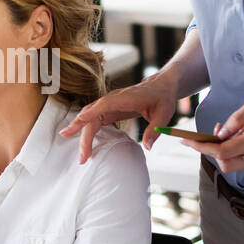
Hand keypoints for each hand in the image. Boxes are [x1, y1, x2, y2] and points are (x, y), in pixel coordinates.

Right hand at [59, 71, 180, 163]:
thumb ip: (155, 130)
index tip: (79, 120)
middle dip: (84, 135)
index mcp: (125, 98)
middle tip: (83, 156)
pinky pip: (93, 120)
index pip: (105, 104)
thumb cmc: (162, 98)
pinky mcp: (109, 110)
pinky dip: (85, 130)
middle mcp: (113, 99)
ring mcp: (109, 104)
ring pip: (89, 118)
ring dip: (80, 133)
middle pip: (92, 115)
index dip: (92, 112)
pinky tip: (81, 142)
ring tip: (79, 154)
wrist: (160, 87)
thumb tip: (147, 146)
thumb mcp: (164, 114)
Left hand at [179, 79, 243, 173]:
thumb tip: (220, 133)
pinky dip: (236, 154)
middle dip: (212, 151)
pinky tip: (237, 136)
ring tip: (224, 131)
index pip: (223, 151)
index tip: (186, 141)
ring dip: (224, 153)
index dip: (202, 147)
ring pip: (237, 166)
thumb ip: (239, 117)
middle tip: (210, 131)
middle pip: (227, 164)